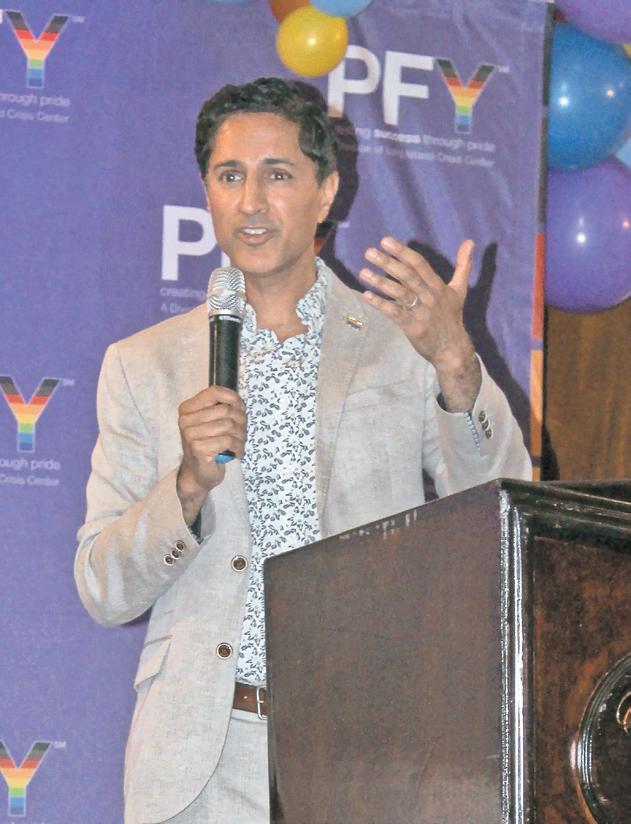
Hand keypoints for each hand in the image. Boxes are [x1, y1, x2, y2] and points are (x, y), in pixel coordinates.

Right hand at [176, 386, 246, 523]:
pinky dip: (238, 447)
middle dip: (241, 421)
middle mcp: (185, 419)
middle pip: (226, 410)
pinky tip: (236, 453)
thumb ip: (223, 409)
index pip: (214, 392)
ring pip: (229, 425)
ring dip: (241, 436)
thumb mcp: (213, 423)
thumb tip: (240, 402)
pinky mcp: (198, 448)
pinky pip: (228, 440)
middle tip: (242, 432)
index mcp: (187, 409)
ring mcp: (190, 434)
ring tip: (240, 443)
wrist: (197, 474)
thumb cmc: (208, 446)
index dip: (233, 398)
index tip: (241, 408)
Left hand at [359, 237, 480, 410]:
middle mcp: (430, 296)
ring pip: (399, 293)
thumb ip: (463, 265)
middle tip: (369, 251)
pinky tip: (366, 295)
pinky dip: (380, 304)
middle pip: (407, 276)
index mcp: (438, 286)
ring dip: (380, 282)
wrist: (452, 349)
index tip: (386, 241)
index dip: (403, 252)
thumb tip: (470, 241)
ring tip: (363, 272)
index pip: (419, 264)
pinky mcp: (412, 327)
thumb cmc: (452, 317)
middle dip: (388, 263)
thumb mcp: (460, 290)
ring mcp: (421, 312)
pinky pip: (394, 313)